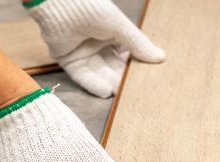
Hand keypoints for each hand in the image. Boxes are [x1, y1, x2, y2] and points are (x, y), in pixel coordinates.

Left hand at [27, 0, 164, 96]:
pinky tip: (105, 91)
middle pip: (114, 66)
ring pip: (100, 73)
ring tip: (122, 94)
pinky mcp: (69, 61)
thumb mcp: (119, 26)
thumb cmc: (90, 7)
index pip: (128, 53)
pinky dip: (94, 84)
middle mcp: (98, 44)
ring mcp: (83, 53)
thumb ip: (138, 43)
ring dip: (110, 83)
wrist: (59, 4)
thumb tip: (161, 58)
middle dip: (123, 78)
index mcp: (112, 32)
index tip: (149, 78)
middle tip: (137, 92)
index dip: (137, 65)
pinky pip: (83, 76)